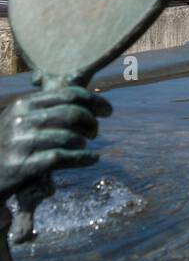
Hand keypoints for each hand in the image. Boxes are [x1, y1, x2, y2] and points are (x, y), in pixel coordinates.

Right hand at [0, 85, 111, 202]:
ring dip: (85, 142)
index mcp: (22, 104)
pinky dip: (82, 158)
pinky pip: (61, 158)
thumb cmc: (6, 146)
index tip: (107, 110)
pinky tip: (92, 159)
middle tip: (96, 131)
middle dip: (91, 121)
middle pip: (71, 113)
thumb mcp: (18, 120)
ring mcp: (20, 143)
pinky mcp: (22, 166)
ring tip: (87, 146)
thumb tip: (83, 102)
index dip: (93, 100)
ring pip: (68, 136)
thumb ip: (44, 109)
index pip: (67, 94)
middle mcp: (20, 120)